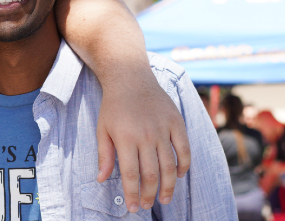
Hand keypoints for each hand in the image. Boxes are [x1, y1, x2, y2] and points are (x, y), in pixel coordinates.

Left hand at [95, 82, 189, 212]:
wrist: (130, 77)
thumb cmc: (113, 106)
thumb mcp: (102, 129)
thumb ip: (104, 155)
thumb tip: (101, 180)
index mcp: (125, 139)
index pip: (131, 175)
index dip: (133, 194)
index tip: (134, 207)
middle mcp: (146, 136)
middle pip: (152, 174)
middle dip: (149, 194)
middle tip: (147, 206)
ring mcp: (163, 129)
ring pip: (170, 166)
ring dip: (168, 186)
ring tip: (164, 198)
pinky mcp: (177, 122)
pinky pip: (184, 149)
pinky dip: (184, 165)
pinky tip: (179, 175)